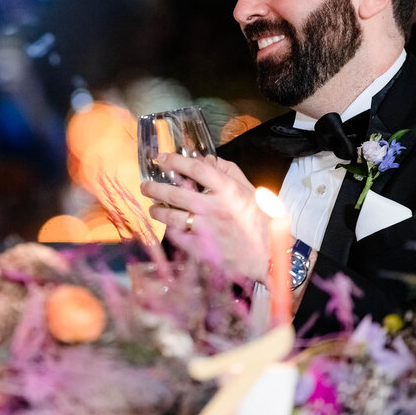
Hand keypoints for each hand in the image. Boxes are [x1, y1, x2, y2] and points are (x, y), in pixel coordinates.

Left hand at [140, 153, 270, 281]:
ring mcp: (206, 229)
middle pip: (175, 193)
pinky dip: (170, 230)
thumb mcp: (250, 190)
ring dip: (158, 210)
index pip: (195, 169)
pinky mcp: (202, 249)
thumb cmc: (262, 221)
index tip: (162, 158)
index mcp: (227, 190)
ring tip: (153, 207)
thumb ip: (229, 171)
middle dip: (154, 188)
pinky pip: (178, 237)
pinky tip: (168, 227)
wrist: (270, 255)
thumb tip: (207, 158)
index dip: (175, 161)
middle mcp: (213, 207)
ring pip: (171, 216)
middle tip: (145, 185)